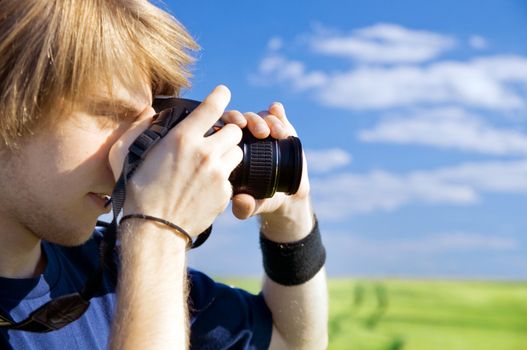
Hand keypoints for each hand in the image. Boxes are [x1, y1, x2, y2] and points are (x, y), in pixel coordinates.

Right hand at [108, 85, 242, 236]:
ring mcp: (218, 173)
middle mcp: (205, 152)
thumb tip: (149, 111)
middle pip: (234, 130)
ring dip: (228, 154)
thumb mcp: (123, 154)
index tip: (223, 93)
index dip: (221, 96)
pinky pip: (232, 178)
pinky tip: (207, 186)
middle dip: (226, 132)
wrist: (154, 229)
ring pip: (238, 152)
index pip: (212, 106)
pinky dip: (223, 179)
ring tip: (212, 163)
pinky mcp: (225, 192)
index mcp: (182, 138)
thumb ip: (136, 127)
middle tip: (215, 140)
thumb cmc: (134, 191)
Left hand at [221, 102, 310, 222]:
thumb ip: (245, 207)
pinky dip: (276, 112)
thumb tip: (240, 202)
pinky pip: (275, 114)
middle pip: (240, 118)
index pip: (222, 130)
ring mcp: (261, 131)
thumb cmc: (261, 200)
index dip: (228, 124)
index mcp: (227, 151)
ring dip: (266, 119)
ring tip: (277, 133)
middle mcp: (243, 137)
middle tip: (261, 133)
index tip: (239, 128)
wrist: (286, 195)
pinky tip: (278, 113)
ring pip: (258, 116)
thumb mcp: (252, 205)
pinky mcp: (280, 127)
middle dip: (250, 121)